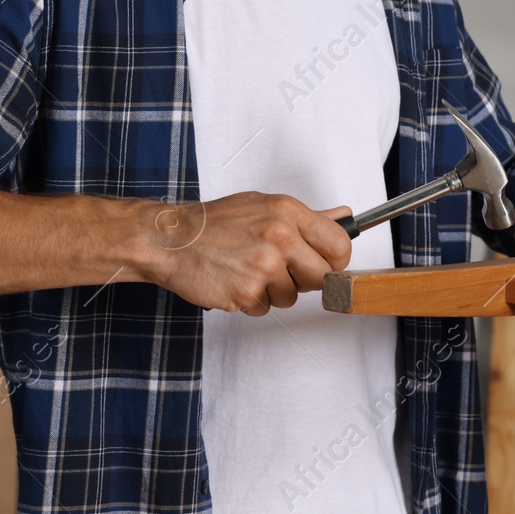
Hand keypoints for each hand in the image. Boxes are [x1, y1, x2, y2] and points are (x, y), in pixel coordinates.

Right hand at [143, 191, 352, 315]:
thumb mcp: (263, 206)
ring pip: (292, 297)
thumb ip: (307, 217)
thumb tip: (343, 216)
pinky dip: (252, 301)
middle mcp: (279, 237)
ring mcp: (263, 267)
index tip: (326, 265)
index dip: (336, 261)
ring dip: (274, 292)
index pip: (339, 244)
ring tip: (248, 270)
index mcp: (287, 212)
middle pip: (322, 277)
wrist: (171, 239)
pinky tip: (235, 281)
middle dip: (305, 280)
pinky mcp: (247, 293)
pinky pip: (265, 308)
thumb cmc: (216, 222)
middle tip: (281, 270)